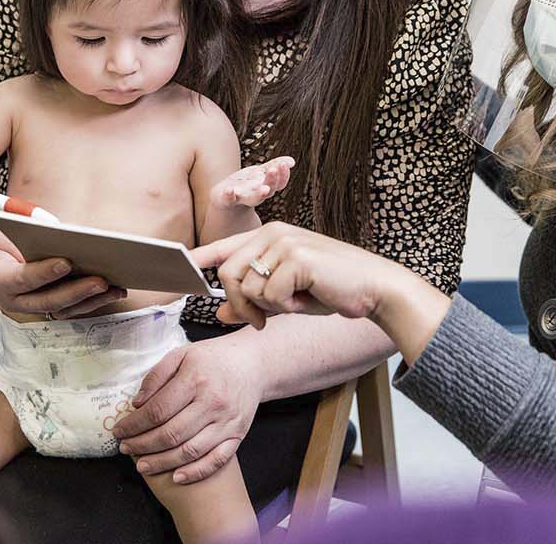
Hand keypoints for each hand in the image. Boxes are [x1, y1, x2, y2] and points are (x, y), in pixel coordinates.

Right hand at [0, 210, 127, 318]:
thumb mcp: (9, 226)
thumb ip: (32, 231)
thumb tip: (66, 234)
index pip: (21, 279)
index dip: (44, 273)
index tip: (67, 262)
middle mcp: (13, 299)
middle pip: (47, 301)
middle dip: (76, 291)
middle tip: (100, 280)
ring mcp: (30, 305)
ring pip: (63, 309)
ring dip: (91, 300)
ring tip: (115, 287)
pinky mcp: (47, 304)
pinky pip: (71, 307)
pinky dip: (93, 300)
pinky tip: (114, 290)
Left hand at [112, 335, 262, 484]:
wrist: (253, 364)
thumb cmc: (213, 358)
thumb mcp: (181, 355)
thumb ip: (157, 376)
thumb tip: (137, 403)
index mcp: (196, 380)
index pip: (158, 410)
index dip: (134, 424)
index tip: (119, 430)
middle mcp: (212, 402)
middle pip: (171, 433)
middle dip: (143, 445)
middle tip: (126, 449)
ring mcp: (226, 421)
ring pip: (190, 451)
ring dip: (162, 462)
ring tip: (142, 465)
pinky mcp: (237, 434)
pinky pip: (216, 460)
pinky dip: (196, 471)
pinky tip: (177, 476)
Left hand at [192, 221, 409, 329]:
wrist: (373, 289)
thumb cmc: (332, 290)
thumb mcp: (286, 297)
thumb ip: (253, 301)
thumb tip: (221, 311)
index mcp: (270, 236)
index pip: (226, 246)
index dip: (201, 257)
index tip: (181, 265)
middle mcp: (274, 233)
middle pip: (229, 273)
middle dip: (239, 304)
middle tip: (259, 322)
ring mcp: (285, 243)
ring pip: (248, 287)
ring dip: (268, 307)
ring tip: (294, 304)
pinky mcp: (297, 258)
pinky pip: (271, 294)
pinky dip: (287, 306)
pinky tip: (307, 300)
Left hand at [210, 156, 294, 208]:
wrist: (224, 199)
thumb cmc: (245, 184)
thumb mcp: (260, 173)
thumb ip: (274, 166)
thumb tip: (292, 161)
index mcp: (266, 187)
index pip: (278, 183)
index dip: (283, 175)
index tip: (285, 164)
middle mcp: (256, 195)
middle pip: (268, 191)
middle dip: (271, 181)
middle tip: (273, 170)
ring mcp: (241, 198)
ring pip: (252, 198)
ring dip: (258, 194)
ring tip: (264, 189)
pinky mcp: (227, 200)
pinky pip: (228, 199)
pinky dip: (229, 195)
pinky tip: (230, 190)